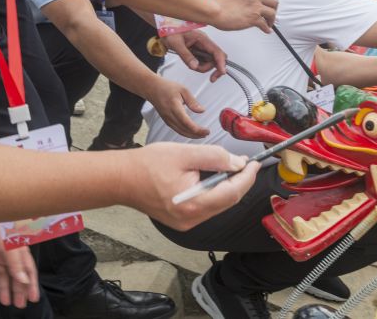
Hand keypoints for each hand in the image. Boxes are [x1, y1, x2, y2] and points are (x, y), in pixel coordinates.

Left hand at [0, 222, 39, 308]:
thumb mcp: (8, 245)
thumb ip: (16, 263)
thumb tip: (23, 280)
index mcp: (18, 249)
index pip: (27, 270)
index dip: (30, 284)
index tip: (32, 298)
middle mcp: (8, 252)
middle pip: (14, 275)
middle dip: (17, 290)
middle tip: (18, 305)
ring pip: (1, 274)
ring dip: (3, 288)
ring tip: (4, 301)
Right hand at [124, 143, 258, 230]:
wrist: (121, 179)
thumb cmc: (148, 164)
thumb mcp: (184, 153)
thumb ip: (214, 157)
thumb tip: (237, 162)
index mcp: (193, 204)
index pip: (232, 193)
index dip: (247, 177)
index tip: (254, 163)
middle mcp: (191, 219)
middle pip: (227, 201)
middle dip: (239, 181)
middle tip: (245, 163)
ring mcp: (186, 223)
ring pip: (218, 205)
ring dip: (227, 186)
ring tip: (230, 167)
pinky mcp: (181, 220)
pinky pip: (206, 207)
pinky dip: (214, 192)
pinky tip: (213, 178)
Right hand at [147, 78, 208, 138]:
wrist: (152, 89)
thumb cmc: (168, 87)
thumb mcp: (183, 89)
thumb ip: (192, 101)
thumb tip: (202, 111)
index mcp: (174, 107)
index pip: (186, 122)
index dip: (197, 129)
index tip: (206, 130)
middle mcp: (169, 115)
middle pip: (184, 130)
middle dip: (197, 134)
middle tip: (207, 133)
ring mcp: (167, 119)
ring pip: (181, 132)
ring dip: (192, 135)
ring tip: (202, 135)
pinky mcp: (167, 121)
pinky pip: (177, 130)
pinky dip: (186, 133)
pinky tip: (193, 133)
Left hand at [163, 29, 226, 81]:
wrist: (165, 29)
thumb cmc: (170, 31)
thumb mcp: (176, 44)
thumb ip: (186, 55)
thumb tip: (195, 66)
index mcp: (202, 39)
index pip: (216, 51)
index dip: (221, 62)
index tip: (222, 72)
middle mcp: (204, 43)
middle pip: (215, 59)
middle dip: (209, 67)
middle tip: (201, 72)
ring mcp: (202, 48)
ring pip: (209, 62)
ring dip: (201, 67)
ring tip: (189, 64)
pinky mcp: (198, 51)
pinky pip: (202, 61)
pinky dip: (197, 65)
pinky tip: (189, 62)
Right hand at [209, 0, 278, 32]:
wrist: (214, 10)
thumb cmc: (221, 5)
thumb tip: (254, 8)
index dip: (266, 3)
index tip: (265, 8)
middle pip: (274, 2)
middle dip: (273, 10)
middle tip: (270, 16)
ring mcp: (255, 6)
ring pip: (272, 13)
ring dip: (271, 20)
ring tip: (268, 24)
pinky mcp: (254, 17)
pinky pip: (265, 24)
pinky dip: (267, 29)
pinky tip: (266, 30)